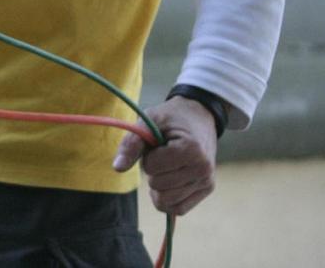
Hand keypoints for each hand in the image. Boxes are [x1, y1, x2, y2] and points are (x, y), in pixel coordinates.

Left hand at [112, 95, 219, 215]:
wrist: (199, 116)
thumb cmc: (171, 117)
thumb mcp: (149, 121)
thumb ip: (132, 143)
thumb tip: (117, 168)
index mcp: (191, 149)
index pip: (152, 167)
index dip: (147, 156)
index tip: (157, 144)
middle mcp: (203, 169)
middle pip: (158, 186)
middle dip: (152, 171)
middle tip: (162, 154)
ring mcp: (206, 181)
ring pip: (167, 202)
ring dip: (158, 185)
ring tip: (167, 166)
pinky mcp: (207, 189)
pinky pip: (179, 209)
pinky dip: (167, 200)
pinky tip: (167, 183)